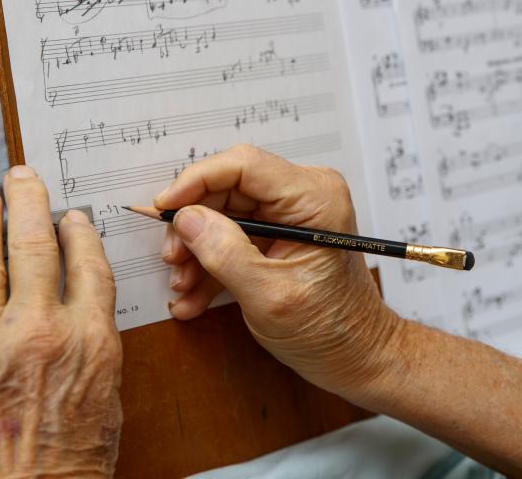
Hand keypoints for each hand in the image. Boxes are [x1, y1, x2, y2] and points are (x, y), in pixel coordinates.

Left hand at [0, 166, 121, 477]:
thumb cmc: (65, 474)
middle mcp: (37, 330)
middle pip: (34, 246)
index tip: (70, 216)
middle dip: (28, 204)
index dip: (77, 232)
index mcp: (88, 340)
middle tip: (21, 180)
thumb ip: (94, 354)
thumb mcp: (105, 408)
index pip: (85, 264)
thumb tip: (82, 319)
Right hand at [157, 145, 403, 400]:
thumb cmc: (330, 330)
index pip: (244, 165)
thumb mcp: (269, 295)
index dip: (196, 180)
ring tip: (182, 287)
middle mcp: (304, 195)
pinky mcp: (279, 233)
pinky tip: (193, 297)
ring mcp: (291, 214)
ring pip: (224, 213)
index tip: (164, 206)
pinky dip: (211, 263)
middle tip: (172, 259)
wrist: (356, 356)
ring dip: (197, 250)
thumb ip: (224, 253)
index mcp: (314, 198)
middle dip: (193, 225)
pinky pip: (233, 235)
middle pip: (228, 188)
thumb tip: (185, 218)